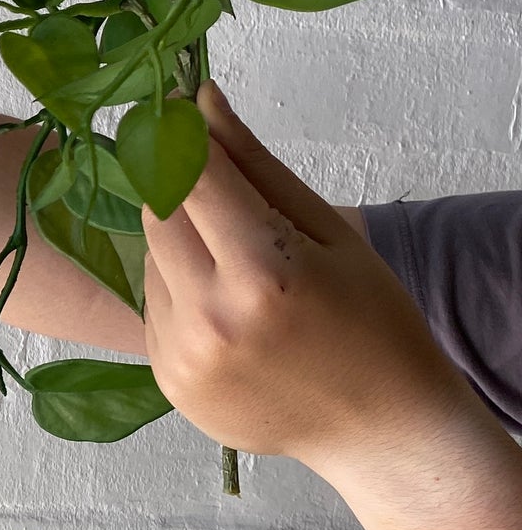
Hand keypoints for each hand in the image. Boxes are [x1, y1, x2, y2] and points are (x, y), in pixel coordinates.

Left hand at [141, 81, 481, 478]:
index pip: (192, 178)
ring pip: (151, 261)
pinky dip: (178, 292)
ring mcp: (182, 357)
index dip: (180, 134)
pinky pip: (153, 309)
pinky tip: (228, 308)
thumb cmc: (373, 323)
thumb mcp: (329, 233)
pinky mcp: (167, 382)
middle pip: (157, 215)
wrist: (380, 430)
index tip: (176, 109)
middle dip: (177, 187)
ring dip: (179, 244)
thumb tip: (202, 100)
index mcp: (263, 274)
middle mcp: (211, 319)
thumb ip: (256, 165)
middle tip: (213, 185)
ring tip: (238, 263)